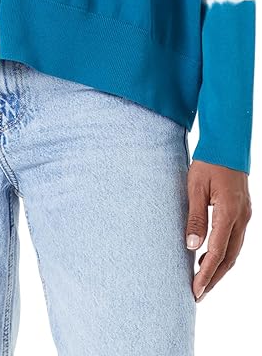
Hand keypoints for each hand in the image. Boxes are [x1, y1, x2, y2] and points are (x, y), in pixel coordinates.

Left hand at [185, 159, 251, 300]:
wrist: (227, 143)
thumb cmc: (209, 162)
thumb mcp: (196, 187)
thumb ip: (195, 218)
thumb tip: (192, 247)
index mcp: (229, 212)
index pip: (218, 251)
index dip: (206, 274)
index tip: (196, 290)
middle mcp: (242, 217)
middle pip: (230, 257)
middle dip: (214, 278)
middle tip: (198, 294)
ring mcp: (245, 214)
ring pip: (234, 250)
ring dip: (219, 266)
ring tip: (202, 281)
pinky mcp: (243, 211)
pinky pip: (235, 238)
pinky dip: (224, 252)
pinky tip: (209, 255)